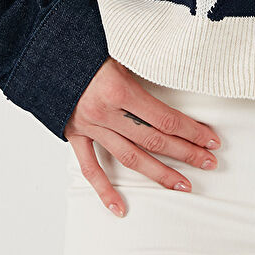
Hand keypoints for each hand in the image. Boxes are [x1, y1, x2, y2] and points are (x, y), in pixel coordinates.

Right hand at [65, 58, 222, 216]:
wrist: (44, 52)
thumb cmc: (86, 47)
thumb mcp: (121, 51)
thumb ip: (145, 67)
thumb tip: (178, 72)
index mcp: (119, 89)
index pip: (164, 118)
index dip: (191, 131)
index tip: (211, 140)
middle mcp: (106, 112)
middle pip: (154, 139)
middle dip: (185, 152)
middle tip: (209, 163)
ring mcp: (90, 126)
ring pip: (130, 157)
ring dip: (159, 173)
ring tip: (183, 184)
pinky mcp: (74, 135)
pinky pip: (90, 168)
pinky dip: (105, 190)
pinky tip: (120, 208)